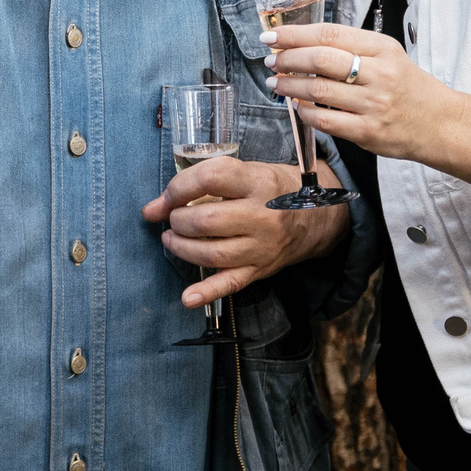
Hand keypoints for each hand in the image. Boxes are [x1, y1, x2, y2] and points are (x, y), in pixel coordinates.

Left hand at [139, 155, 349, 306]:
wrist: (318, 215)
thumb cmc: (273, 189)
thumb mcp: (247, 172)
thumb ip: (202, 183)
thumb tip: (152, 209)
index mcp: (258, 182)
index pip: (210, 178)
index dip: (178, 187)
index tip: (167, 196)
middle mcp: (263, 215)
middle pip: (206, 220)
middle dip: (178, 220)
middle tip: (174, 219)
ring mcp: (262, 246)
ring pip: (212, 253)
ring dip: (182, 248)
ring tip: (173, 240)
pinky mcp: (260, 269)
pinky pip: (231, 284)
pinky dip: (207, 293)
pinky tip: (188, 298)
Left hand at [267, 23, 470, 233]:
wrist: (442, 124)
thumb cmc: (409, 88)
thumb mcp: (389, 56)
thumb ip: (352, 48)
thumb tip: (302, 44)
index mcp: (382, 48)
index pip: (330, 35)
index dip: (295, 34)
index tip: (271, 37)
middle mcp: (379, 74)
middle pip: (320, 60)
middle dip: (287, 59)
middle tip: (269, 61)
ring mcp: (374, 105)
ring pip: (318, 92)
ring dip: (289, 87)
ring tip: (276, 84)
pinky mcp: (369, 132)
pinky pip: (325, 121)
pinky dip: (305, 113)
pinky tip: (297, 107)